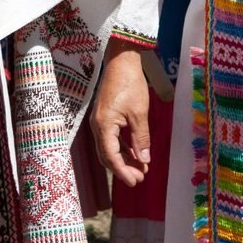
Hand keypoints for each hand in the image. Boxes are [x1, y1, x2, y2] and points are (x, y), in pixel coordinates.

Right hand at [90, 43, 151, 185]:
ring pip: (109, 148)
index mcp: (104, 125)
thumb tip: (144, 160)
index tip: (135, 182)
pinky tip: (135, 153)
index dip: (123, 171)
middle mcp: (98, 125)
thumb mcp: (140, 114)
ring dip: (123, 159)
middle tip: (139, 178)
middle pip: (107, 155)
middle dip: (123, 169)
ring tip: (140, 168)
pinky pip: (111, 138)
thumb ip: (141, 139)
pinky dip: (122, 147)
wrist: (121, 60)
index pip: (111, 156)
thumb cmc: (130, 83)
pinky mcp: (104, 116)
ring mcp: (100, 120)